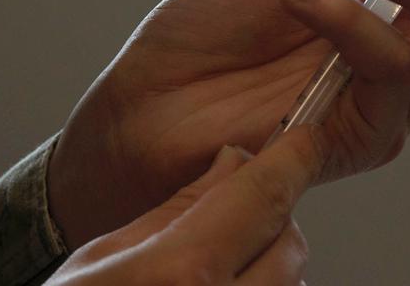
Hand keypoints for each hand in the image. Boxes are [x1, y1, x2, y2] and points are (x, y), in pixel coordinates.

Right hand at [46, 127, 321, 285]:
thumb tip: (234, 161)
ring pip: (289, 284)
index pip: (263, 198)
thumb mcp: (103, 258)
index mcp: (181, 276)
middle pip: (290, 246)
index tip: (305, 139)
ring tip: (207, 269)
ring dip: (265, 264)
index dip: (292, 160)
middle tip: (231, 215)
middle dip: (271, 218)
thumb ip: (180, 208)